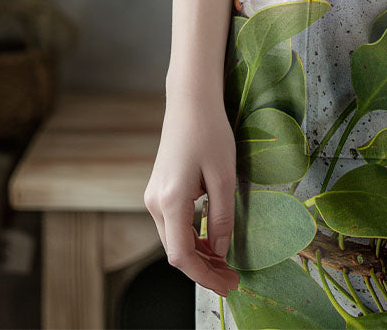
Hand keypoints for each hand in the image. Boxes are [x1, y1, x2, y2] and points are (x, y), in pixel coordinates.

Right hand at [144, 85, 239, 297]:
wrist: (190, 102)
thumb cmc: (210, 132)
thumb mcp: (224, 175)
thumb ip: (222, 216)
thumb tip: (221, 251)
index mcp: (170, 201)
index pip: (182, 255)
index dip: (205, 275)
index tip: (228, 284)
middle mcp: (154, 203)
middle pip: (176, 251)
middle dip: (204, 269)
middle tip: (232, 278)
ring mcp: (153, 197)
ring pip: (173, 239)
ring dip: (199, 254)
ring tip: (226, 264)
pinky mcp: (158, 190)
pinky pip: (173, 224)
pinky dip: (192, 237)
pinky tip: (211, 241)